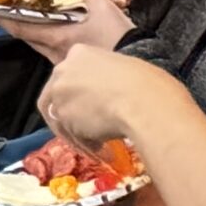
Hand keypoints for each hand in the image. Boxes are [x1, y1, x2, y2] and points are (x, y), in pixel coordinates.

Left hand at [0, 0, 131, 60]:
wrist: (140, 66)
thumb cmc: (120, 39)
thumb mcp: (105, 8)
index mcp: (57, 37)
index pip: (21, 28)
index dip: (3, 20)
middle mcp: (55, 54)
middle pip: (28, 39)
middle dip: (16, 26)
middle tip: (6, 14)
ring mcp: (64, 66)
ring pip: (41, 48)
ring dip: (35, 35)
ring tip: (33, 22)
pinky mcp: (75, 74)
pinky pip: (56, 57)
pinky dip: (51, 44)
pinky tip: (60, 38)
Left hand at [35, 43, 181, 150]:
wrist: (143, 103)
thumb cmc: (148, 84)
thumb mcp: (126, 70)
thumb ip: (108, 78)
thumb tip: (114, 91)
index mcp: (80, 52)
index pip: (70, 74)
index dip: (79, 93)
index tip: (90, 106)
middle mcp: (63, 70)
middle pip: (58, 96)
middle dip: (72, 115)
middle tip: (88, 130)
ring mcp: (59, 94)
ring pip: (63, 119)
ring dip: (80, 136)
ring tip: (101, 148)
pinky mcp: (62, 118)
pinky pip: (72, 136)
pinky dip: (86, 146)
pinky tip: (102, 152)